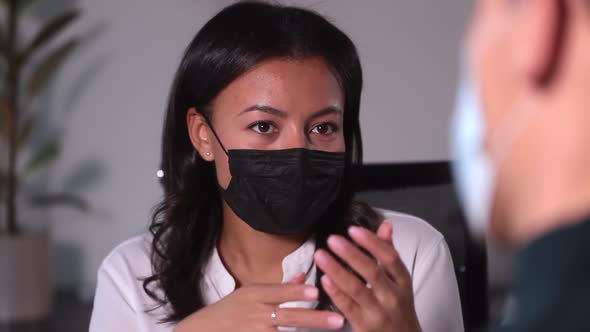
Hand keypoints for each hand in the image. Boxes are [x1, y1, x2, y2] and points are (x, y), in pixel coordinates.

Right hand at [173, 273, 344, 331]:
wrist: (200, 331)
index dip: (297, 292)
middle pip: (288, 316)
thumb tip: (303, 275)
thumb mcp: (249, 293)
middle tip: (338, 320)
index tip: (317, 291)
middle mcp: (254, 314)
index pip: (279, 292)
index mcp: (253, 295)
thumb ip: (278, 287)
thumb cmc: (228, 311)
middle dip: (314, 319)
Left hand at [314, 221, 421, 331]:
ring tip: (321, 255)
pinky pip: (347, 307)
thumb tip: (385, 225)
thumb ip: (389, 252)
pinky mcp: (364, 326)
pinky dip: (336, 292)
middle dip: (351, 254)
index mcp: (402, 281)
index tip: (353, 230)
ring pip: (356, 288)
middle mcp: (393, 296)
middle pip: (372, 271)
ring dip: (337, 270)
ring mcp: (378, 312)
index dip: (372, 242)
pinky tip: (324, 279)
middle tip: (333, 239)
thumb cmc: (399, 308)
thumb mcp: (400, 281)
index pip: (390, 257)